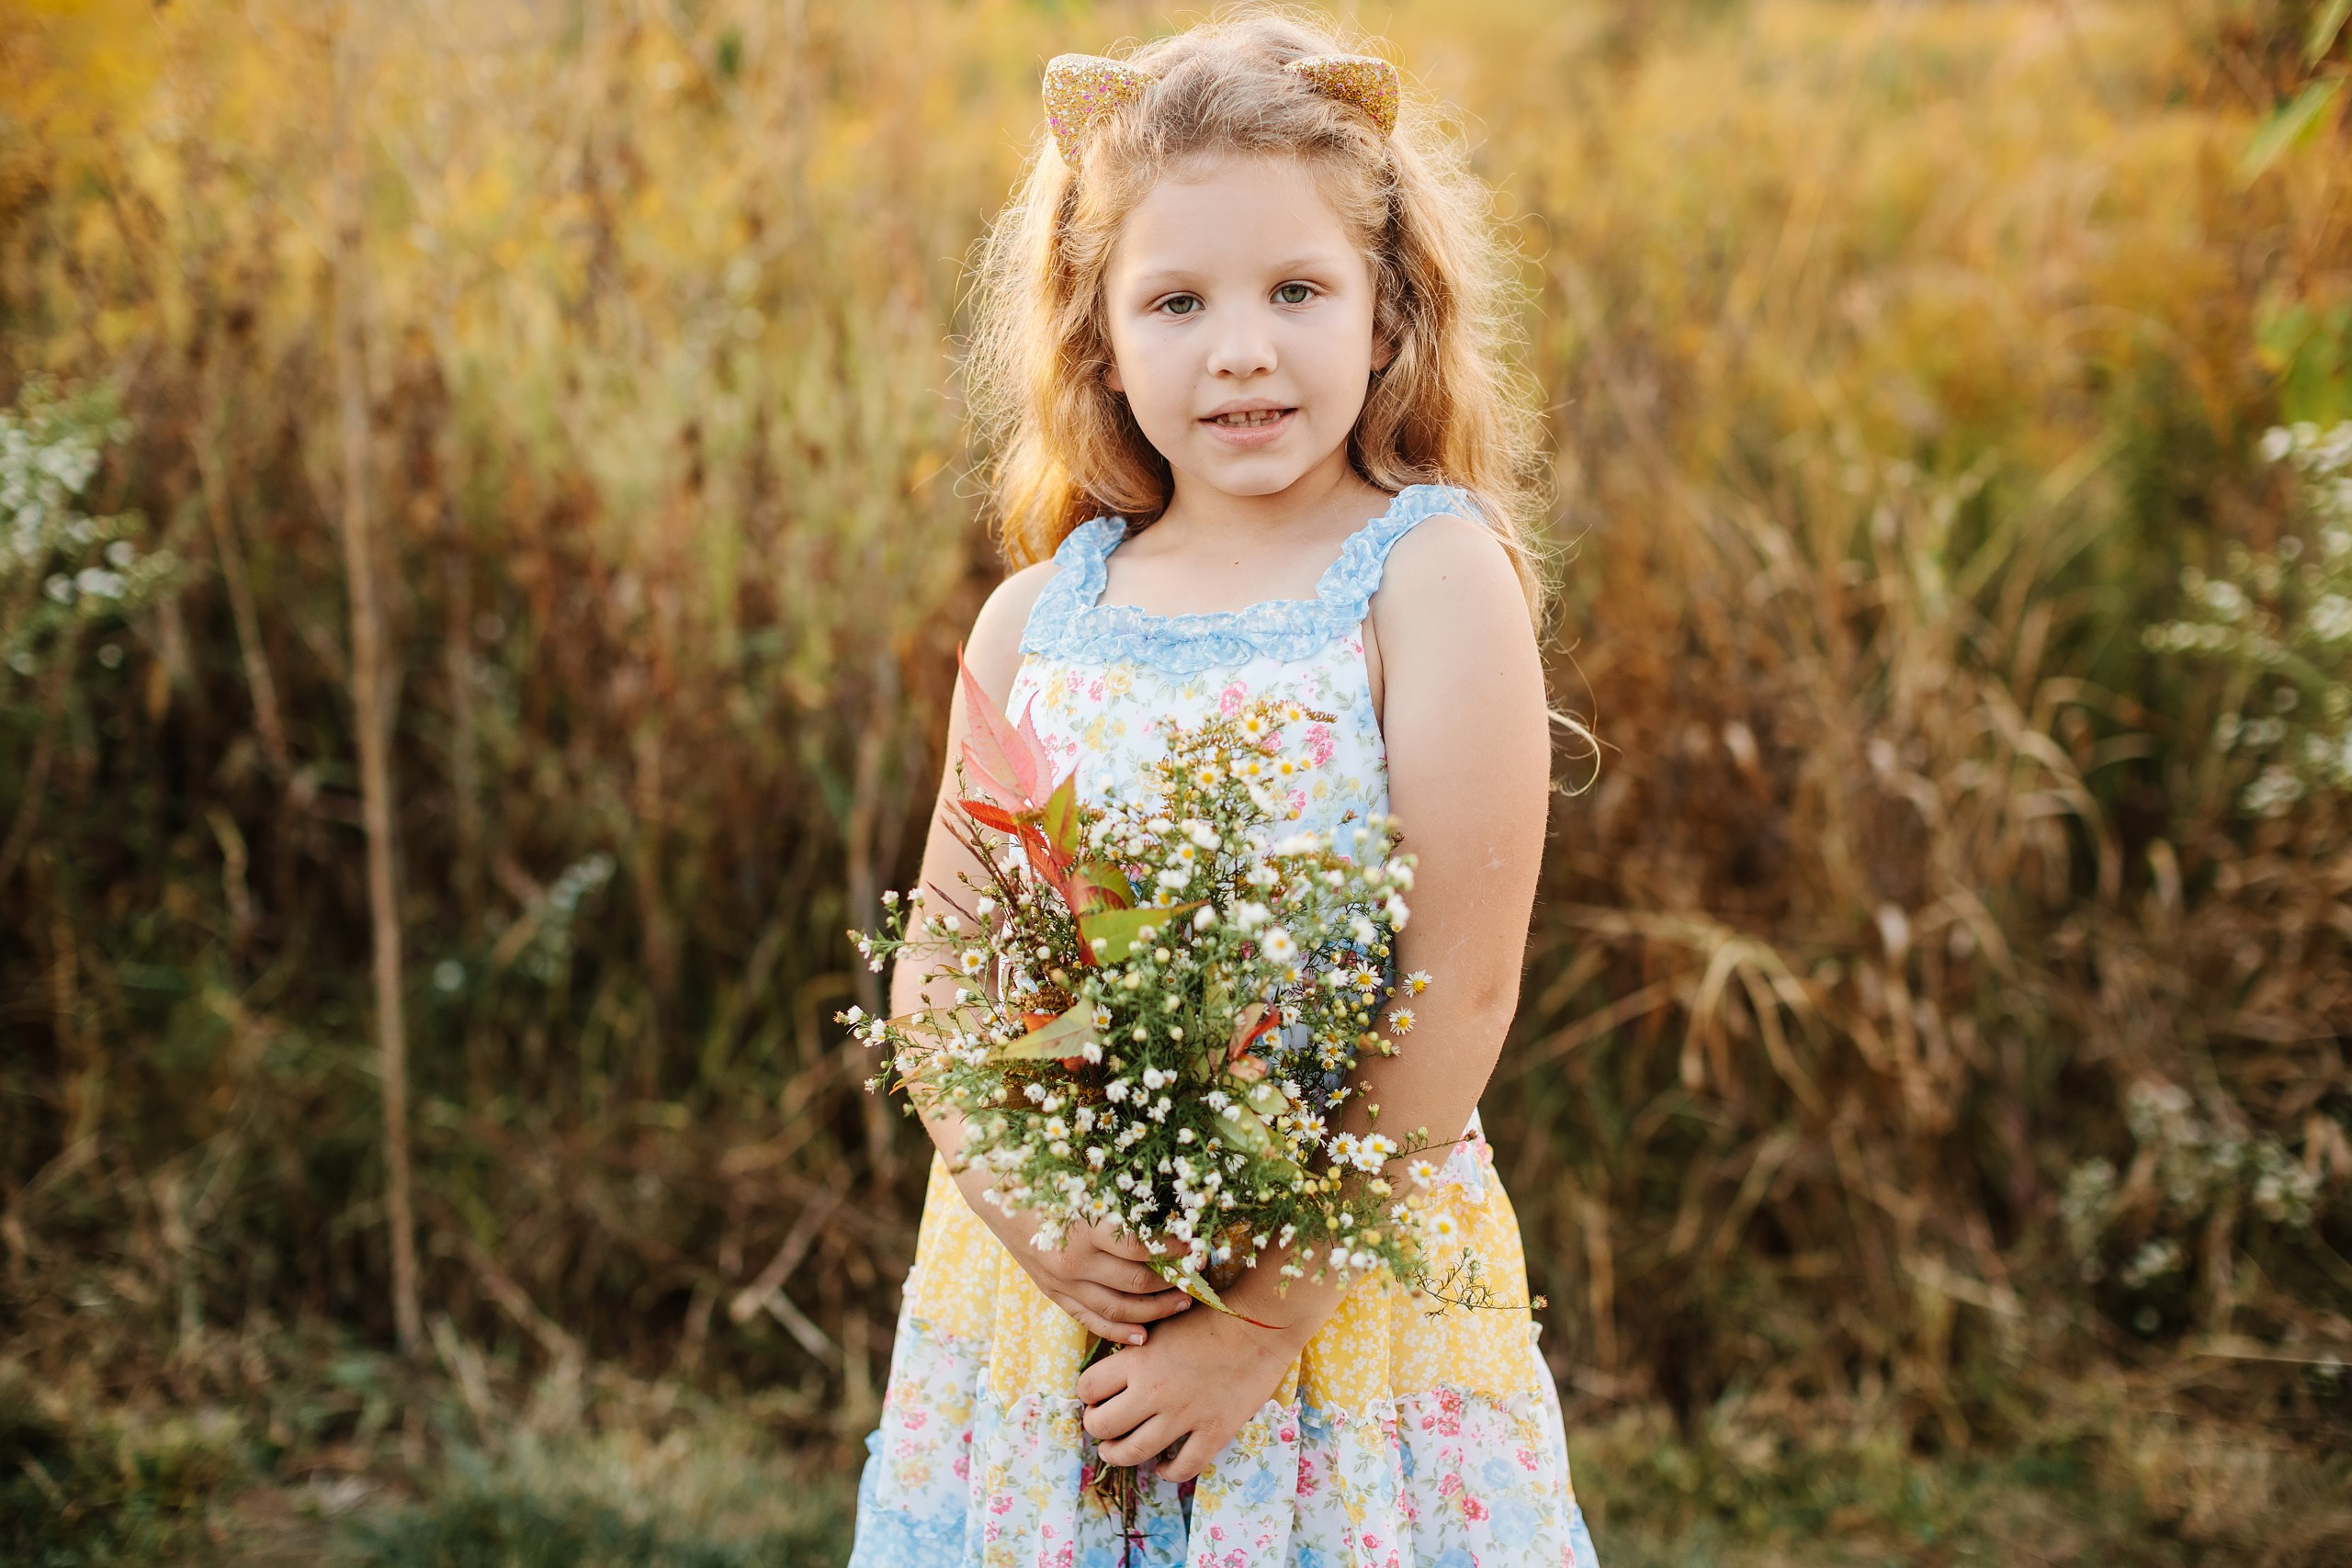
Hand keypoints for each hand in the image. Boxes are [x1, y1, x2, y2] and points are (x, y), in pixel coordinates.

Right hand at [957, 1168, 1192, 1343]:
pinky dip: (1117, 1329)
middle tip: (1200, 1277)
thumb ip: (1122, 1193)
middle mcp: (1073, 1262)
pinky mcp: (1051, 1292)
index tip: (1198, 1246)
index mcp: (1084, 1228)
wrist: (992, 1189)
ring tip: (1183, 1304)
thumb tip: (1171, 1201)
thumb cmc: (1045, 1173)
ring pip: (1117, 1308)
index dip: (1174, 1251)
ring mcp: (1061, 1282)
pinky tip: (1143, 1335)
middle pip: (1136, 1283)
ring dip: (1155, 1311)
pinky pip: (1089, 1319)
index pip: (1142, 1248)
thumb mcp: (1084, 1177)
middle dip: (1174, 1282)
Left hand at [1075, 1298, 1307, 1481]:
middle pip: (1102, 1425)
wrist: (1260, 1324)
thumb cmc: (1211, 1315)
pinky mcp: (1213, 1432)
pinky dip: (1168, 1472)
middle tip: (1102, 1425)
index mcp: (1138, 1360)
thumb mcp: (1162, 1323)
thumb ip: (1136, 1348)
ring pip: (1133, 1452)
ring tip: (1117, 1451)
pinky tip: (1164, 1466)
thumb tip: (1115, 1367)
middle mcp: (1154, 1391)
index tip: (1095, 1395)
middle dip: (1096, 1427)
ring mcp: (1184, 1416)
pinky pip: (1183, 1467)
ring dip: (1117, 1455)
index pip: (1088, 1387)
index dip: (1087, 1393)